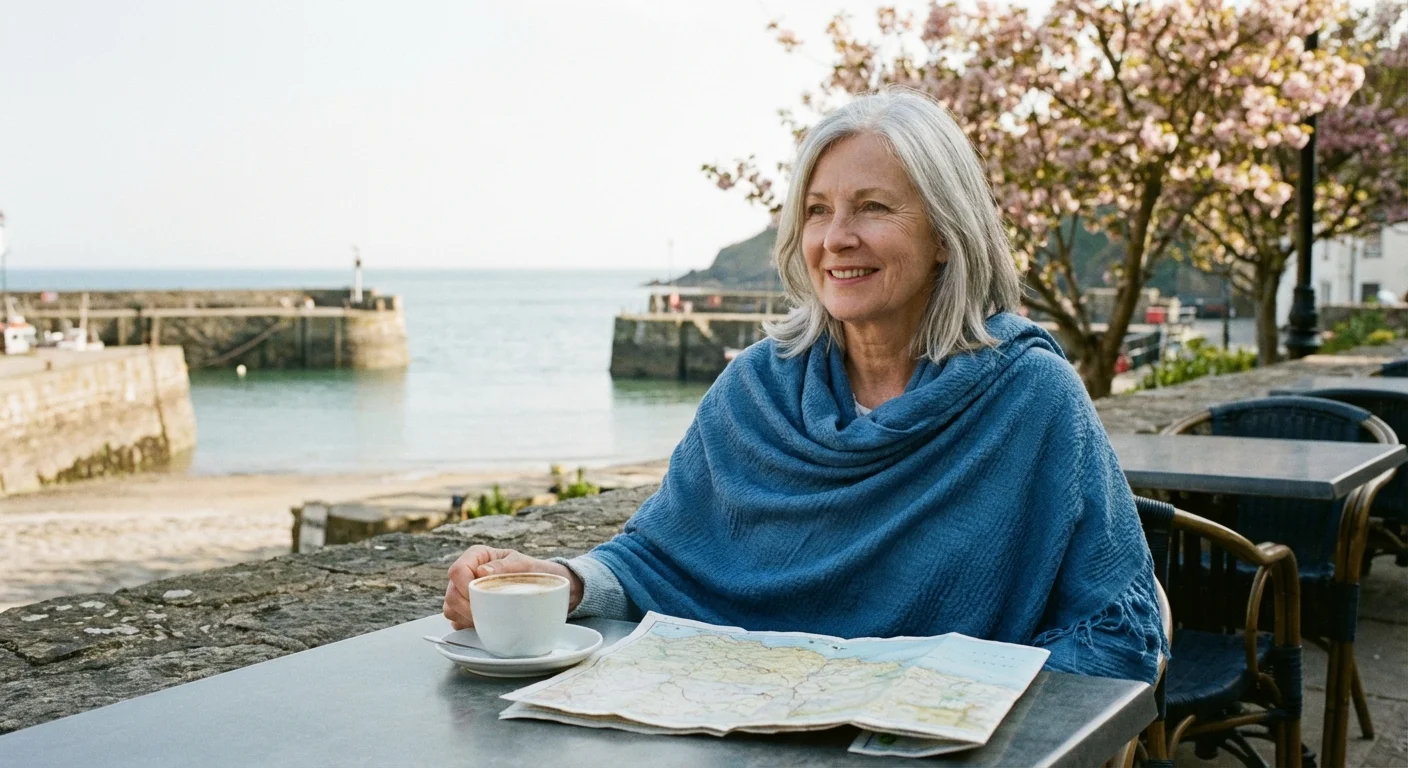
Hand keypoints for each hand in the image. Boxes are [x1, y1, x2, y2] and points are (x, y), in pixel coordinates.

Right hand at [442, 545, 583, 629]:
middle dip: (465, 608)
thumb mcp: (525, 565)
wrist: (545, 587)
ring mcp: (464, 590)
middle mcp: (467, 572)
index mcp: (477, 556)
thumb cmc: (535, 572)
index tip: (480, 599)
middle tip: (484, 616)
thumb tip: (481, 572)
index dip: (464, 587)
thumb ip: (505, 566)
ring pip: (450, 607)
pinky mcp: (467, 607)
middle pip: (451, 593)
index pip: (457, 571)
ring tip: (485, 620)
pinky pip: (455, 619)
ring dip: (464, 617)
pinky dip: (465, 624)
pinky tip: (482, 624)